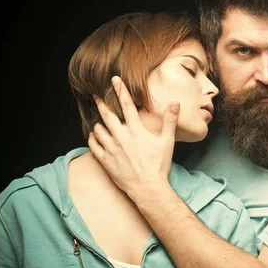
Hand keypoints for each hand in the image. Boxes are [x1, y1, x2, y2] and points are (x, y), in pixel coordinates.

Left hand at [88, 76, 178, 198]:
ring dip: (98, 123)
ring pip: (98, 130)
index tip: (114, 80)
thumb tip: (175, 103)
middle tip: (96, 95)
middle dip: (101, 103)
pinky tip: (94, 136)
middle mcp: (121, 137)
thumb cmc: (159, 165)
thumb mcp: (167, 141)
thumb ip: (170, 121)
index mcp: (136, 130)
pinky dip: (92, 138)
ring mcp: (111, 149)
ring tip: (99, 120)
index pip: (127, 105)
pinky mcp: (105, 160)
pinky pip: (93, 145)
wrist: (148, 188)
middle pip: (107, 115)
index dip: (120, 90)